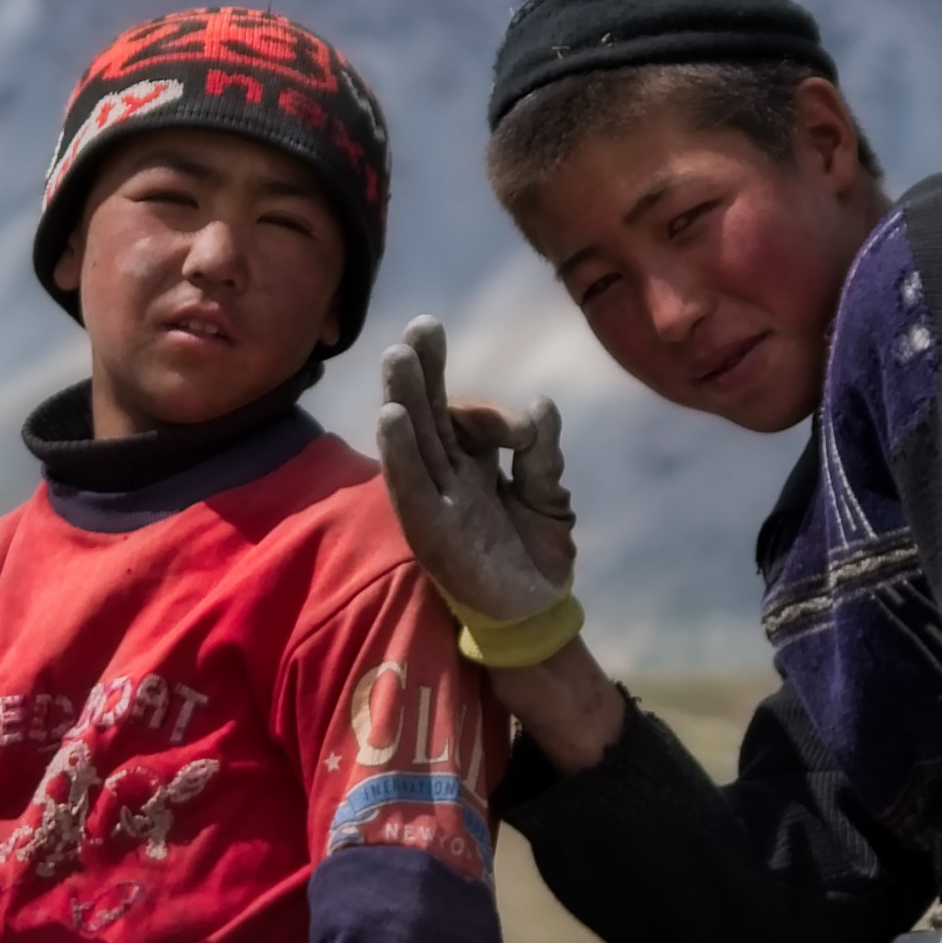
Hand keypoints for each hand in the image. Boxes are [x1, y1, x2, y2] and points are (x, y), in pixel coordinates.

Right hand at [373, 316, 575, 626]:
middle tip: (420, 326)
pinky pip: (409, 486)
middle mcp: (446, 476)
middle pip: (428, 413)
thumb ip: (543, 453)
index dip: (489, 414)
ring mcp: (434, 500)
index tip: (523, 433)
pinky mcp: (429, 529)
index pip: (466, 419)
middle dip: (423, 369)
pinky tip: (391, 417)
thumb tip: (540, 404)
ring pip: (413, 440)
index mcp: (473, 464)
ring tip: (398, 356)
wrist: (538, 615)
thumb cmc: (538, 559)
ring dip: (404, 397)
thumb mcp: (550, 497)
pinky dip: (399, 453)